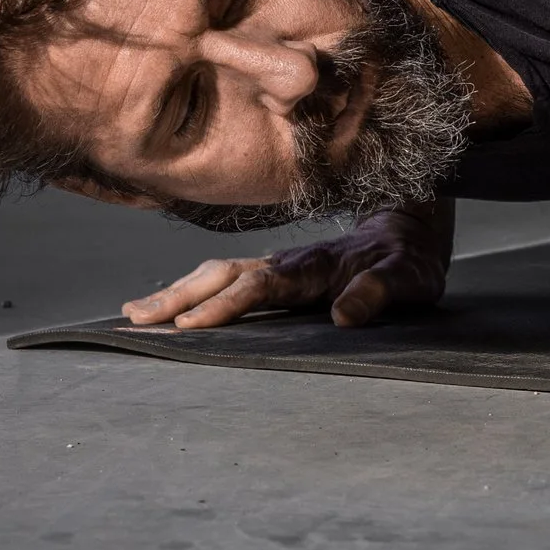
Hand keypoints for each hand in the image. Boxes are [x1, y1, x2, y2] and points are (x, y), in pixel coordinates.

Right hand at [120, 201, 452, 328]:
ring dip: (177, 291)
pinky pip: (227, 277)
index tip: (189, 325)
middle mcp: (288, 263)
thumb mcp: (409, 278)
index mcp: (314, 267)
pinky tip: (172, 302)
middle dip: (179, 297)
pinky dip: (193, 288)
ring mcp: (279, 264)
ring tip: (136, 311)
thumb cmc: (410, 258)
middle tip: (136, 319)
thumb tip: (343, 313)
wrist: (412, 225)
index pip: (260, 287)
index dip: (225, 305)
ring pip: (217, 274)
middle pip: (223, 277)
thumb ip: (380, 291)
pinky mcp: (277, 270)